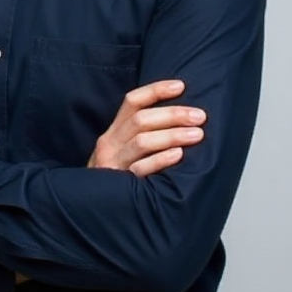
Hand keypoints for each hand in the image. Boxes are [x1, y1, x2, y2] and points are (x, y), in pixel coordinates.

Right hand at [88, 80, 205, 176]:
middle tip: (199, 116)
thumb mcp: (122, 149)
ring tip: (197, 134)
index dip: (156, 91)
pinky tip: (178, 155)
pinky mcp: (119, 182)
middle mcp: (111, 142)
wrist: (92, 205)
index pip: (132, 102)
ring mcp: (114, 162)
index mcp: (114, 131)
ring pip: (142, 141)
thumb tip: (180, 118)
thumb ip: (141, 134)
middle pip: (140, 120)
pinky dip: (160, 160)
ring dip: (172, 135)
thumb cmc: (116, 175)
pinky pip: (141, 169)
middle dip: (172, 115)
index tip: (181, 86)